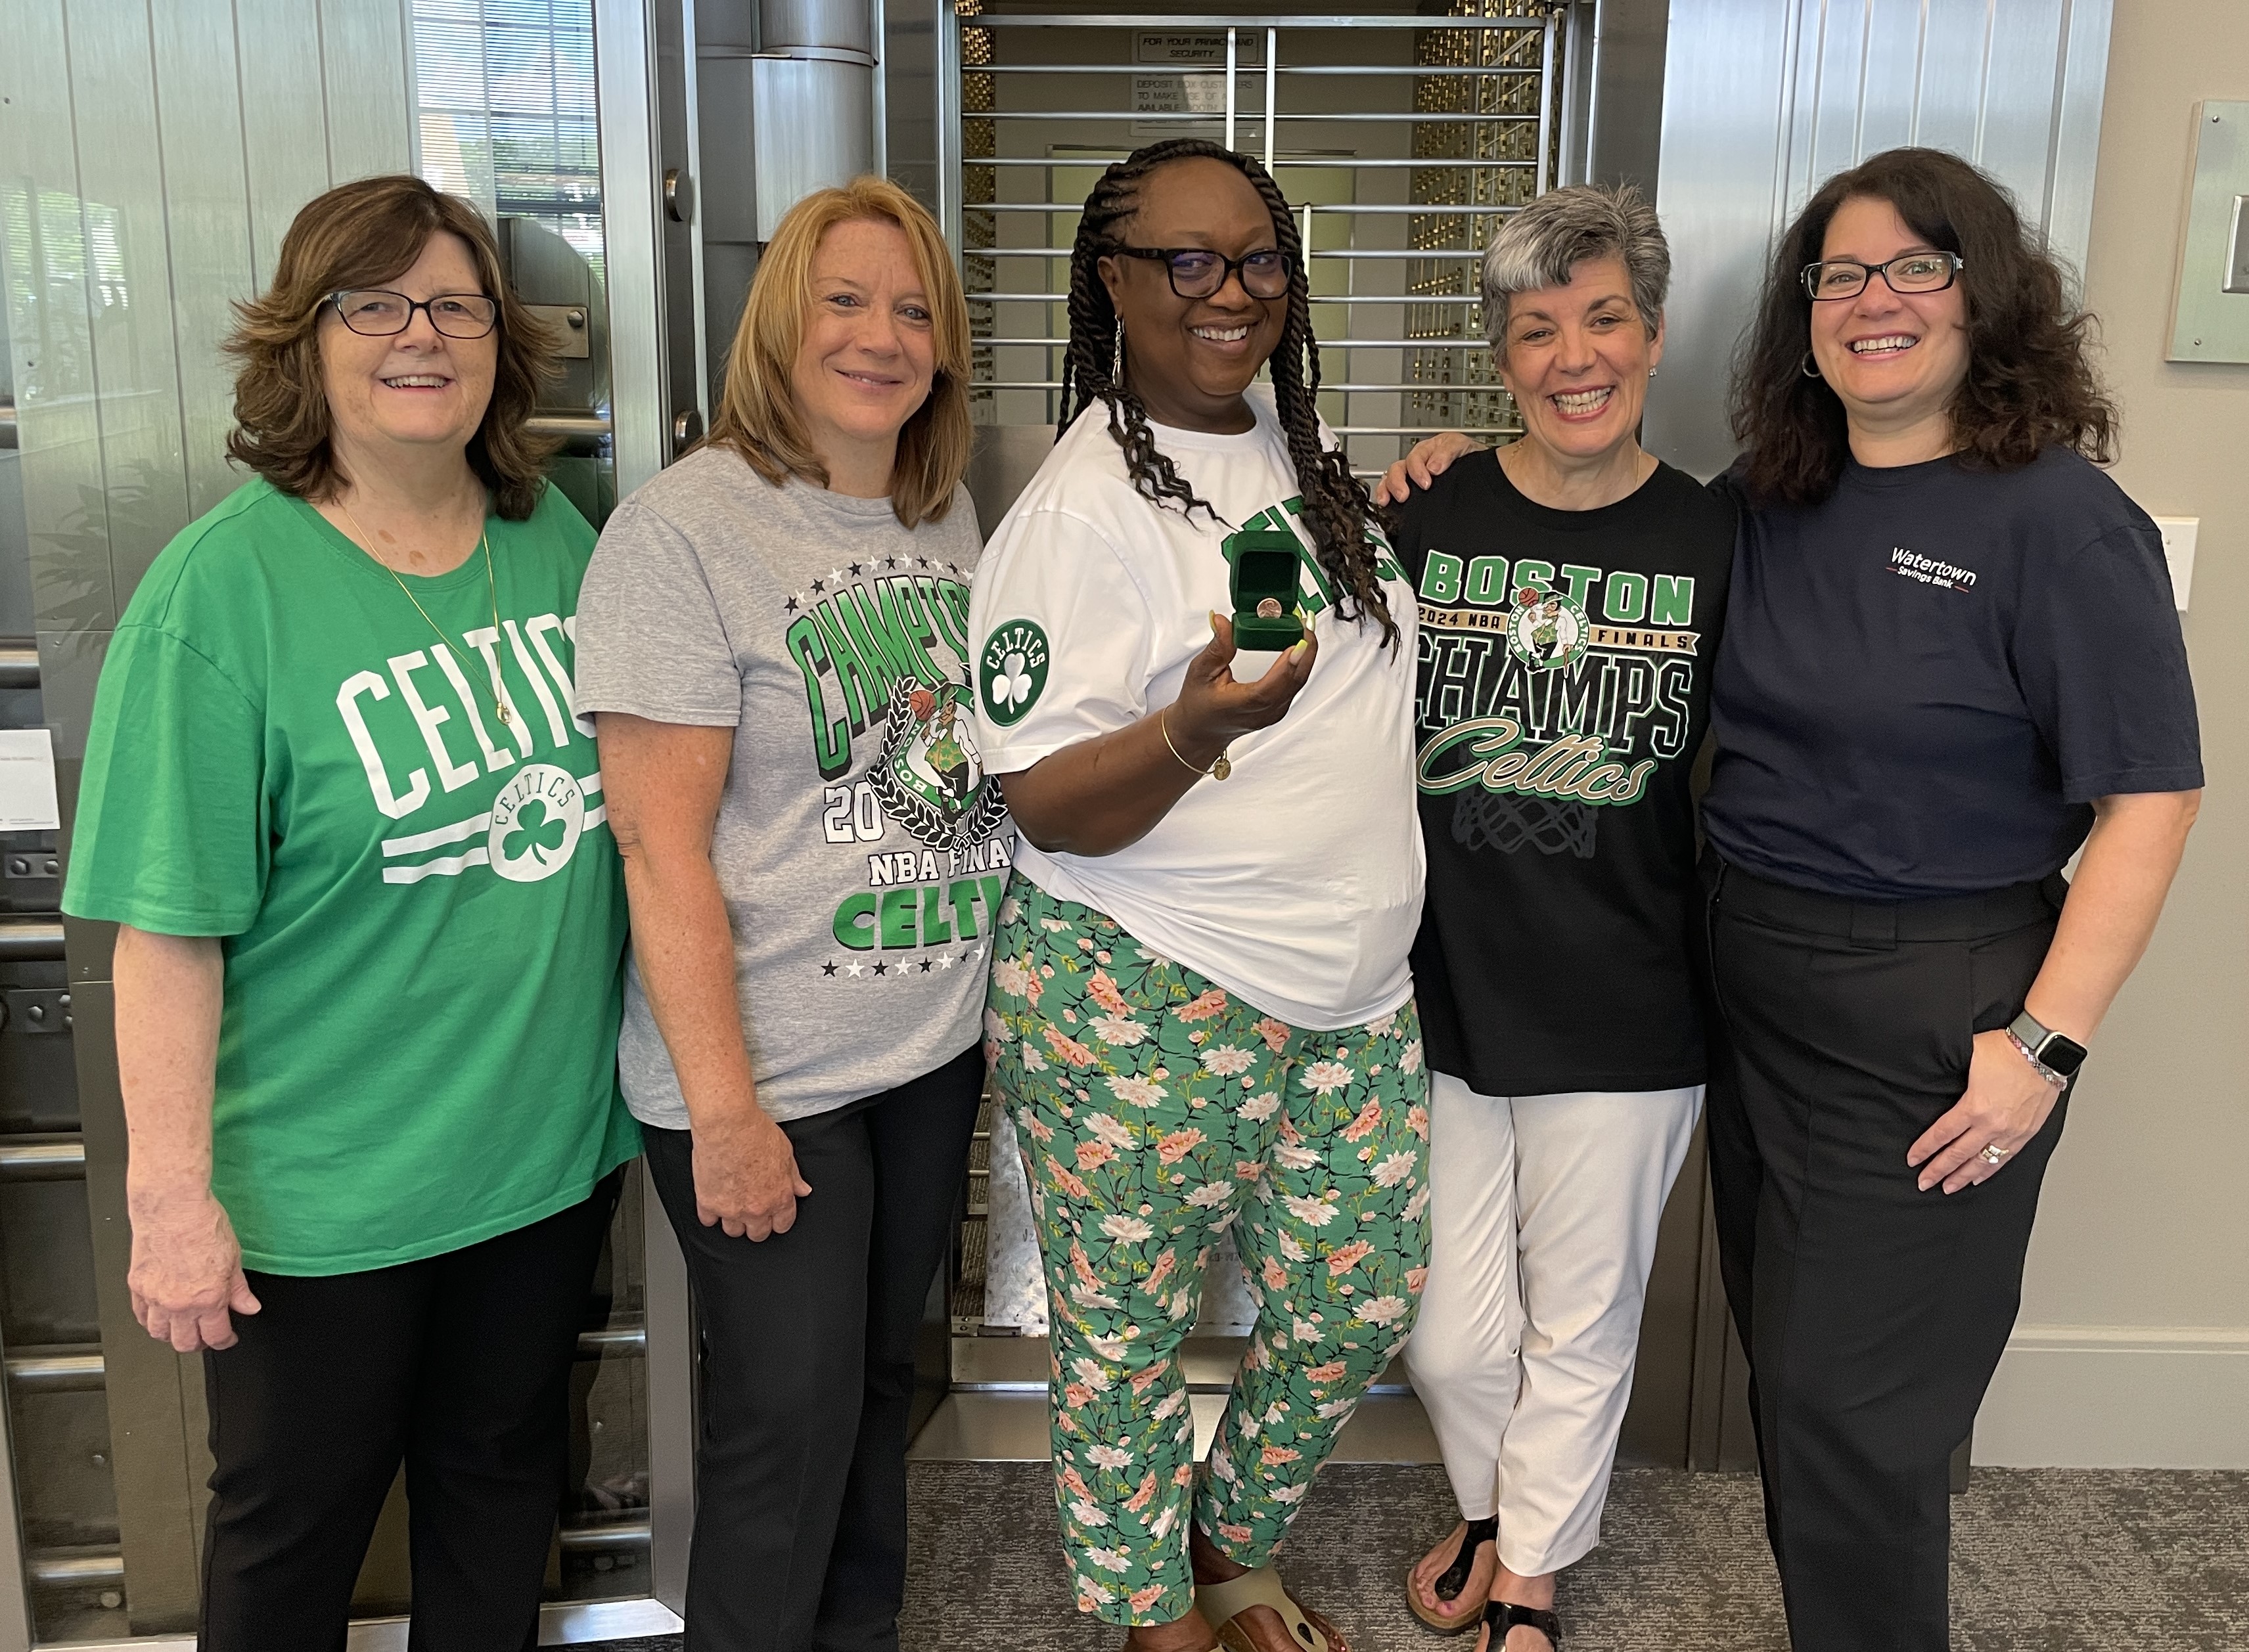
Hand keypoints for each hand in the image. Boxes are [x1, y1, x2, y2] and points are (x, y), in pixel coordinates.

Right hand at [127, 1189, 260, 1351]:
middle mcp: (179, 1303)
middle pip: (184, 1343)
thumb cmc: (203, 1225)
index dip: (225, 1341)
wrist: (172, 1207)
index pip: (215, 1336)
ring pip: (159, 1334)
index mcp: (208, 1298)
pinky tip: (160, 1314)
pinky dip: (150, 1320)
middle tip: (206, 1336)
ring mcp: (155, 1297)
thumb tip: (249, 1306)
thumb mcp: (234, 1258)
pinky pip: (141, 1316)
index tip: (228, 1338)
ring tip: (183, 1327)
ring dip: (172, 1335)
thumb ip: (239, 1289)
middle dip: (198, 1344)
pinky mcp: (137, 1287)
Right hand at [693, 1107, 812, 1239]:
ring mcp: (731, 1208)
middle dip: (757, 1225)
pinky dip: (711, 1214)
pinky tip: (714, 1202)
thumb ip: (793, 1177)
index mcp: (779, 1197)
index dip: (779, 1221)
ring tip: (733, 1206)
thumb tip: (802, 1190)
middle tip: (752, 1211)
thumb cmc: (756, 1133)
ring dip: (734, 1221)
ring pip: (733, 1231)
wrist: (727, 1125)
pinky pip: (708, 1221)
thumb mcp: (785, 1152)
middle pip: (758, 1234)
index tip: (774, 1217)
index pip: (783, 1225)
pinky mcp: (708, 1202)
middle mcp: (756, 1208)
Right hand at [1165, 612, 1318, 764]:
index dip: (1288, 664)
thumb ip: (1217, 647)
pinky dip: (1300, 662)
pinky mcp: (1280, 706)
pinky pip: (1296, 683)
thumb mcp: (1201, 672)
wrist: (1201, 729)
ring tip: (1302, 628)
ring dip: (1305, 654)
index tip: (1299, 641)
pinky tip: (1299, 645)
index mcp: (1242, 705)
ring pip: (1299, 681)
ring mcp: (1275, 711)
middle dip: (1304, 650)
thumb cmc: (1198, 704)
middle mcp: (1264, 712)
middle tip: (1304, 622)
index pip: (1270, 687)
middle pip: (1294, 681)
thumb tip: (1223, 622)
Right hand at [1372, 430, 1478, 506]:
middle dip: (1398, 482)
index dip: (1417, 470)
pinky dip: (1384, 495)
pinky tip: (1385, 503)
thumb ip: (1448, 452)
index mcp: (1428, 450)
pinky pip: (1390, 489)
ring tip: (1390, 500)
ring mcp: (1412, 476)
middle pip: (1398, 468)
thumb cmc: (1468, 456)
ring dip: (1388, 489)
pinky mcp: (1411, 489)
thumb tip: (1433, 466)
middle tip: (1405, 495)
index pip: (1415, 457)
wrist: (1479, 470)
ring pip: (1390, 477)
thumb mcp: (1462, 446)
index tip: (1426, 483)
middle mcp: (1417, 462)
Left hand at [1907, 1030, 2062, 1193]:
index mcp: (1974, 1107)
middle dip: (1938, 1170)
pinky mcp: (2026, 1132)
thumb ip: (1950, 1072)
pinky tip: (1979, 1177)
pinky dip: (1989, 1170)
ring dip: (1962, 1176)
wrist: (2045, 1051)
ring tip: (1948, 1187)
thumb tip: (1930, 1073)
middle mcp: (1992, 1125)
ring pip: (1982, 1162)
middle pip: (1958, 1154)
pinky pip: (2004, 1158)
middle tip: (1924, 1183)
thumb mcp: (1968, 1057)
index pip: (1942, 1134)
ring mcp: (2011, 1131)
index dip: (1925, 1149)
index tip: (1913, 1159)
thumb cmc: (2007, 1050)